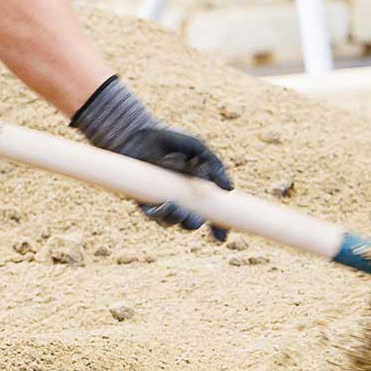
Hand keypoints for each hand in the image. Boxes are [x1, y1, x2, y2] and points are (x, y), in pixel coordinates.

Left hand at [69, 76, 232, 238]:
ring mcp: (163, 201)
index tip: (221, 237)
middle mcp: (182, 198)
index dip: (218, 227)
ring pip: (172, 221)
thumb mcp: (199, 150)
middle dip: (194, 224)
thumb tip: (229, 189)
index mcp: (198, 190)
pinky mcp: (144, 200)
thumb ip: (215, 167)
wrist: (141, 134)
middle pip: (191, 222)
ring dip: (176, 218)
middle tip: (196, 220)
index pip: (212, 213)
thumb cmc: (172, 141)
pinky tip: (163, 204)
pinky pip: (153, 215)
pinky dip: (159, 213)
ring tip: (174, 206)